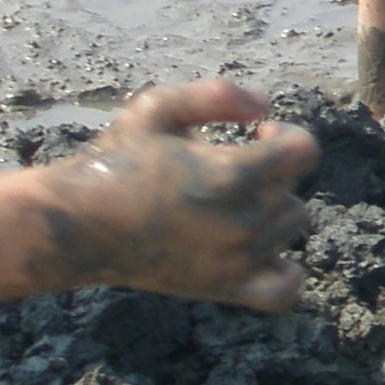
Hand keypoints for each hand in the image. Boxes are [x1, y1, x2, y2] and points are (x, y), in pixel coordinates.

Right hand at [37, 80, 317, 308]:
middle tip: (227, 170)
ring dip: (270, 212)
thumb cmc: (118, 160)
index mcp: (232, 175)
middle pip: (292, 189)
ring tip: (229, 204)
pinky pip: (284, 290)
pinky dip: (286, 271)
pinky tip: (263, 251)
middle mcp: (242, 222)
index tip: (256, 137)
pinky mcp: (225, 288)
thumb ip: (216, 94)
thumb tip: (264, 107)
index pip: (303, 150)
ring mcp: (237, 260)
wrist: (80, 225)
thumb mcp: (158, 107)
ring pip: (290, 228)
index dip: (284, 136)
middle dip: (268, 173)